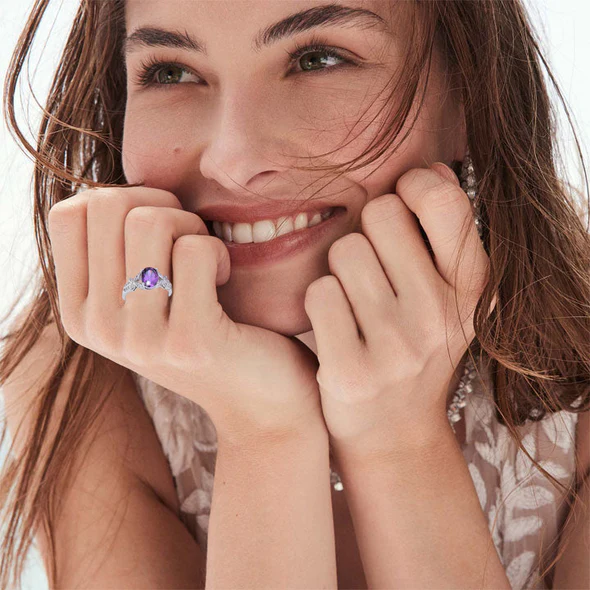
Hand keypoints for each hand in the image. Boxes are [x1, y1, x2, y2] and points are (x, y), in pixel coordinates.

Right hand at [48, 187, 325, 443]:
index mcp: (78, 312)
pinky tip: (225, 282)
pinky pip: (196, 250)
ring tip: (209, 262)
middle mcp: (97, 329)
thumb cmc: (206, 329)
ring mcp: (139, 340)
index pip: (70, 214)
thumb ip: (116, 251)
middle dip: (162, 206)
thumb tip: (110, 190)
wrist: (260, 399)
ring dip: (192, 227)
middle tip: (189, 239)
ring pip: (152, 223)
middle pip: (109, 208)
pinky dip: (220, 252)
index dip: (122, 200)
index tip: (159, 225)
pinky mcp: (189, 341)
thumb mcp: (145, 296)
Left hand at [303, 163, 495, 460]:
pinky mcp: (351, 370)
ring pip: (344, 251)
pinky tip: (334, 325)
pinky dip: (319, 302)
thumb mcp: (449, 297)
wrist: (393, 432)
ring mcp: (397, 346)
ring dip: (339, 270)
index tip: (399, 207)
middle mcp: (441, 315)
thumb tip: (429, 170)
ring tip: (354, 302)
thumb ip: (443, 234)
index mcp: (472, 288)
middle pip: (379, 214)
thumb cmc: (414, 348)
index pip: (441, 198)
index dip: (411, 187)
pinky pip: (319, 292)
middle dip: (368, 232)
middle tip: (372, 269)